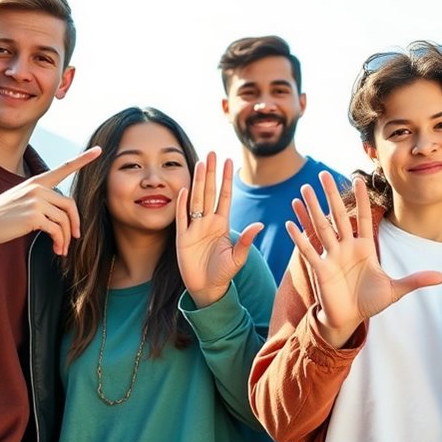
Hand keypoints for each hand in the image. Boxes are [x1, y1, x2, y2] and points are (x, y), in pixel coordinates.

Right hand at [0, 147, 101, 255]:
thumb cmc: (3, 214)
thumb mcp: (23, 198)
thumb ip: (43, 198)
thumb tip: (63, 211)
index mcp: (37, 182)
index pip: (63, 168)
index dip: (83, 159)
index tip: (99, 150)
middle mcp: (38, 188)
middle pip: (70, 205)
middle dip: (75, 223)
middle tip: (75, 237)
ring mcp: (35, 201)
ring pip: (64, 220)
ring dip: (66, 237)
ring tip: (61, 248)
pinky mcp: (33, 216)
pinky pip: (56, 230)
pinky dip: (59, 242)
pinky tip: (56, 249)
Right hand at [176, 153, 261, 307]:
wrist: (207, 289)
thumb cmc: (223, 273)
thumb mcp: (238, 257)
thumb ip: (246, 241)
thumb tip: (260, 225)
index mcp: (222, 224)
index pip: (225, 196)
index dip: (227, 179)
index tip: (229, 161)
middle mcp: (207, 222)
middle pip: (209, 192)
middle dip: (211, 172)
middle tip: (211, 153)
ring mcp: (194, 228)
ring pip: (196, 199)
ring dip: (198, 182)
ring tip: (200, 163)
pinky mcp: (182, 238)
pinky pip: (182, 218)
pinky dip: (182, 204)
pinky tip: (185, 189)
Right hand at [286, 172, 441, 347]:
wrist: (349, 319)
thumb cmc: (369, 302)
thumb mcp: (395, 290)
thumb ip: (415, 280)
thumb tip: (441, 277)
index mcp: (364, 247)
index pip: (362, 218)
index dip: (361, 199)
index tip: (359, 179)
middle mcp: (346, 247)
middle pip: (338, 216)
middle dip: (332, 195)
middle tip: (324, 173)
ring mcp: (331, 257)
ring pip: (321, 227)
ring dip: (312, 208)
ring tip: (304, 189)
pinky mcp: (320, 269)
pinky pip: (308, 250)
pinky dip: (299, 237)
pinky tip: (291, 221)